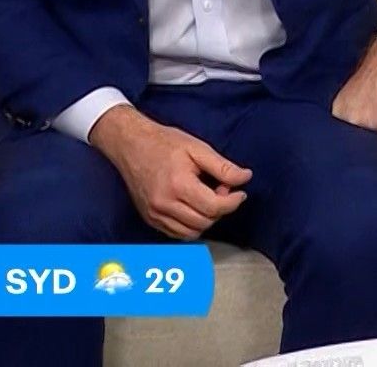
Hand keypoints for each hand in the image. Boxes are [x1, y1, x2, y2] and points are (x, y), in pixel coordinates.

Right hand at [89, 105, 250, 239]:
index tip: (240, 193)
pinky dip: (191, 225)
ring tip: (207, 198)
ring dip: (206, 219)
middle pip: (204, 222)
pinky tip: (194, 207)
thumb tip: (245, 178)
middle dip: (220, 209)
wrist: (131, 144)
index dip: (233, 202)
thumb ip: (223, 166)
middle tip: (222, 190)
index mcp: (178, 185)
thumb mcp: (198, 148)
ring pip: (191, 232)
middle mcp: (164, 204)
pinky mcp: (150, 218)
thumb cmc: (164, 143)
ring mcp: (154, 214)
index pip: (214, 207)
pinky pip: (177, 233)